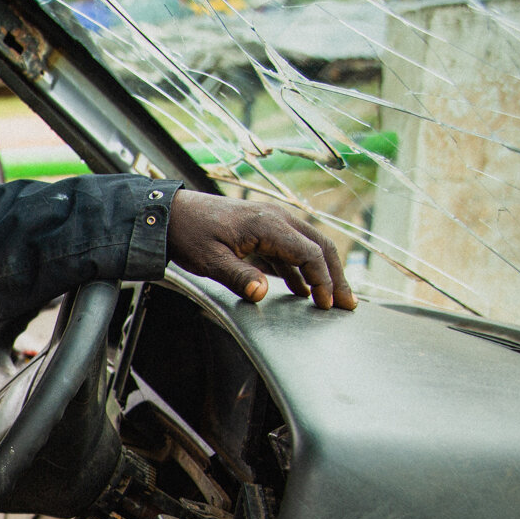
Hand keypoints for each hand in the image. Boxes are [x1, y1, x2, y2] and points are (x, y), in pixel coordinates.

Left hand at [168, 190, 355, 310]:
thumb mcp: (210, 261)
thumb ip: (238, 277)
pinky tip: (304, 290)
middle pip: (320, 246)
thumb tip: (261, 293)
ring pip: (310, 247)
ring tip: (333, 300)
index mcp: (269, 224)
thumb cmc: (189, 234)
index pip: (311, 253)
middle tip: (348, 304)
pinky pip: (291, 249)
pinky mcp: (264, 229)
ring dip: (323, 273)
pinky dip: (302, 269)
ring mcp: (272, 222)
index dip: (323, 280)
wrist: (171, 214)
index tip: (327, 304)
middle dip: (336, 276)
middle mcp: (278, 218)